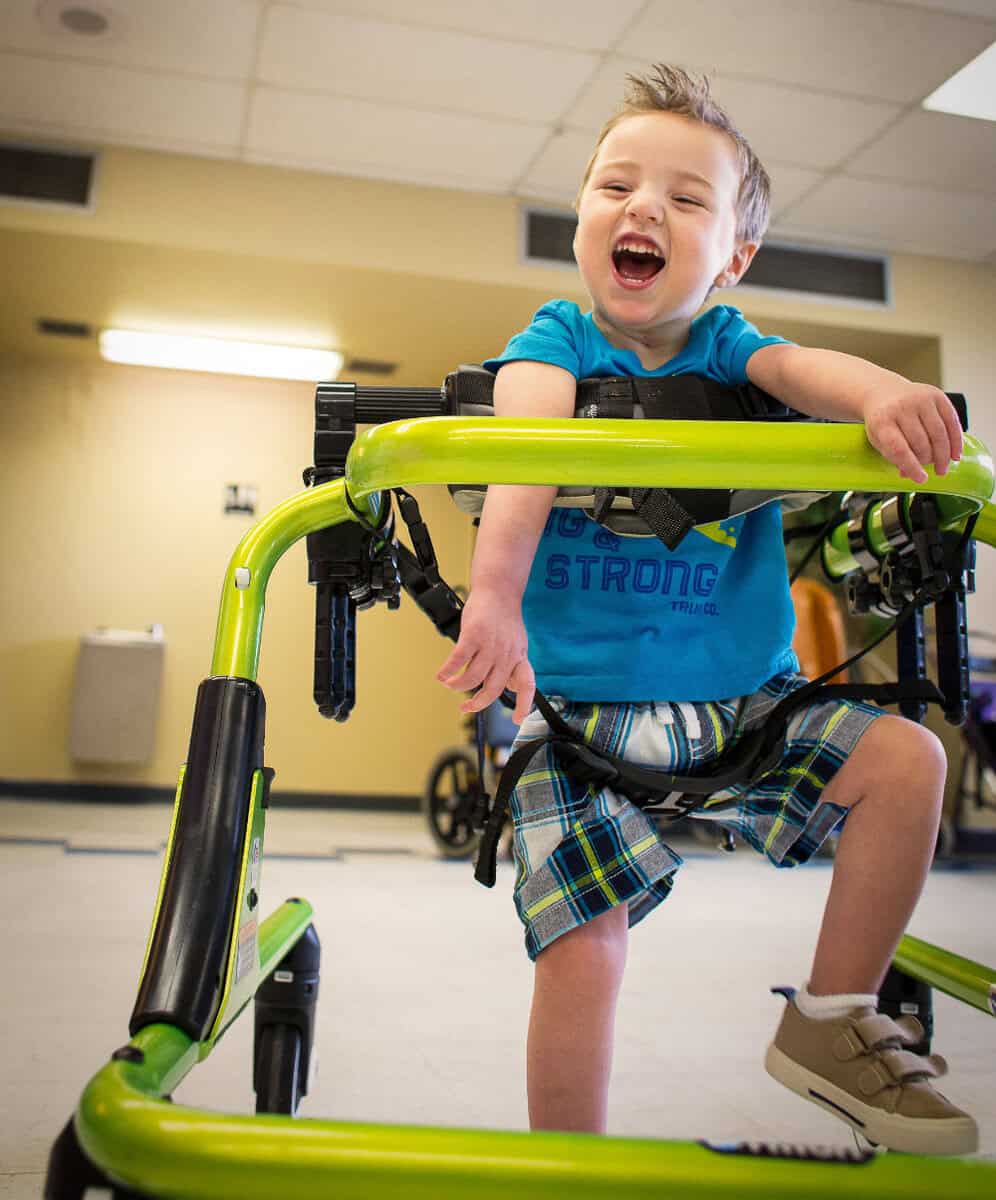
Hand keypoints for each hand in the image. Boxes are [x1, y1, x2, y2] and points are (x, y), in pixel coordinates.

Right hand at [437, 590, 534, 723]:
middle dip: (478, 703)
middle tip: (466, 708)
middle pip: (493, 688)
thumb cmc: (504, 616)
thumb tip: (510, 687)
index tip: (516, 719)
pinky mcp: (473, 635)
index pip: (526, 684)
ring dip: (458, 686)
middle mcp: (506, 654)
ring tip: (450, 684)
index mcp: (519, 656)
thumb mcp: (517, 642)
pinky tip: (441, 675)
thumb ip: (513, 664)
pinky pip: (458, 660)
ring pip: (473, 677)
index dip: (523, 704)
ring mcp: (490, 645)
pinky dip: (448, 671)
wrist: (498, 589)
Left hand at [864, 385, 962, 483]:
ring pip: (939, 433)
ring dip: (944, 455)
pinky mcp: (936, 395)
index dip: (912, 466)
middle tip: (932, 471)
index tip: (921, 479)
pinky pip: (951, 422)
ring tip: (943, 467)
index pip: (899, 448)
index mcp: (881, 420)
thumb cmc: (882, 420)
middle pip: (921, 442)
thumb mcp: (879, 439)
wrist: (884, 392)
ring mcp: (920, 399)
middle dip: (928, 460)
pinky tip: (955, 454)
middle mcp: (901, 407)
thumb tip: (910, 474)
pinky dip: (956, 440)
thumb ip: (894, 456)